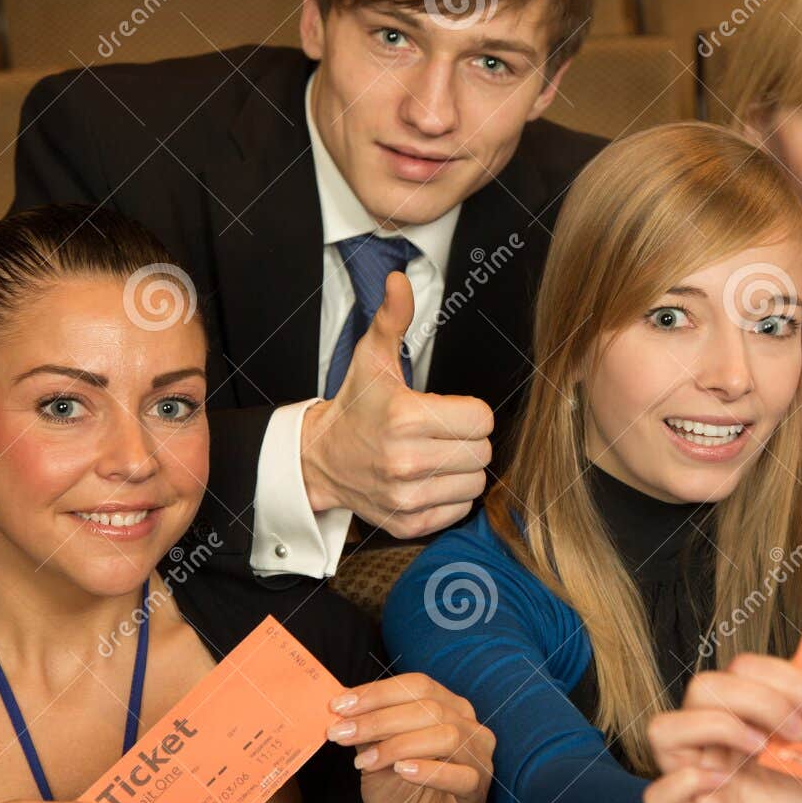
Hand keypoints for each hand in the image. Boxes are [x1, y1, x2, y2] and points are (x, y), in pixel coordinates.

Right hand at [300, 271, 492, 538]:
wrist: (319, 459)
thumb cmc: (356, 407)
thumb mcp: (372, 358)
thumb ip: (392, 318)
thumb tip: (400, 279)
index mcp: (405, 417)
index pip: (482, 418)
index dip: (469, 412)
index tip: (447, 410)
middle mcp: (407, 461)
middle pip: (482, 452)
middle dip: (468, 440)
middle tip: (441, 433)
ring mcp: (406, 497)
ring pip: (476, 483)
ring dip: (462, 470)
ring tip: (435, 456)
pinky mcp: (408, 523)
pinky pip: (459, 510)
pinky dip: (450, 497)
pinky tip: (427, 480)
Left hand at [329, 674, 493, 802]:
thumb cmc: (402, 794)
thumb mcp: (377, 756)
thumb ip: (369, 732)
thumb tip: (343, 709)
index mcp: (449, 708)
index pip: (417, 685)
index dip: (377, 692)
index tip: (339, 705)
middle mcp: (470, 726)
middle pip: (429, 708)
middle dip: (378, 719)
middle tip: (341, 732)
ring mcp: (479, 758)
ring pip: (446, 736)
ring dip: (398, 745)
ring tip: (364, 762)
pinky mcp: (478, 791)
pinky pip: (460, 775)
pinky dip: (429, 770)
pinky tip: (402, 771)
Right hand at [643, 654, 801, 802]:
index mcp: (741, 714)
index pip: (742, 667)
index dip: (784, 677)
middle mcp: (709, 739)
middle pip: (703, 687)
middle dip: (758, 699)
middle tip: (801, 730)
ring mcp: (691, 778)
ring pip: (663, 729)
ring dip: (717, 726)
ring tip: (763, 748)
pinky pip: (657, 795)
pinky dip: (687, 782)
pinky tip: (724, 783)